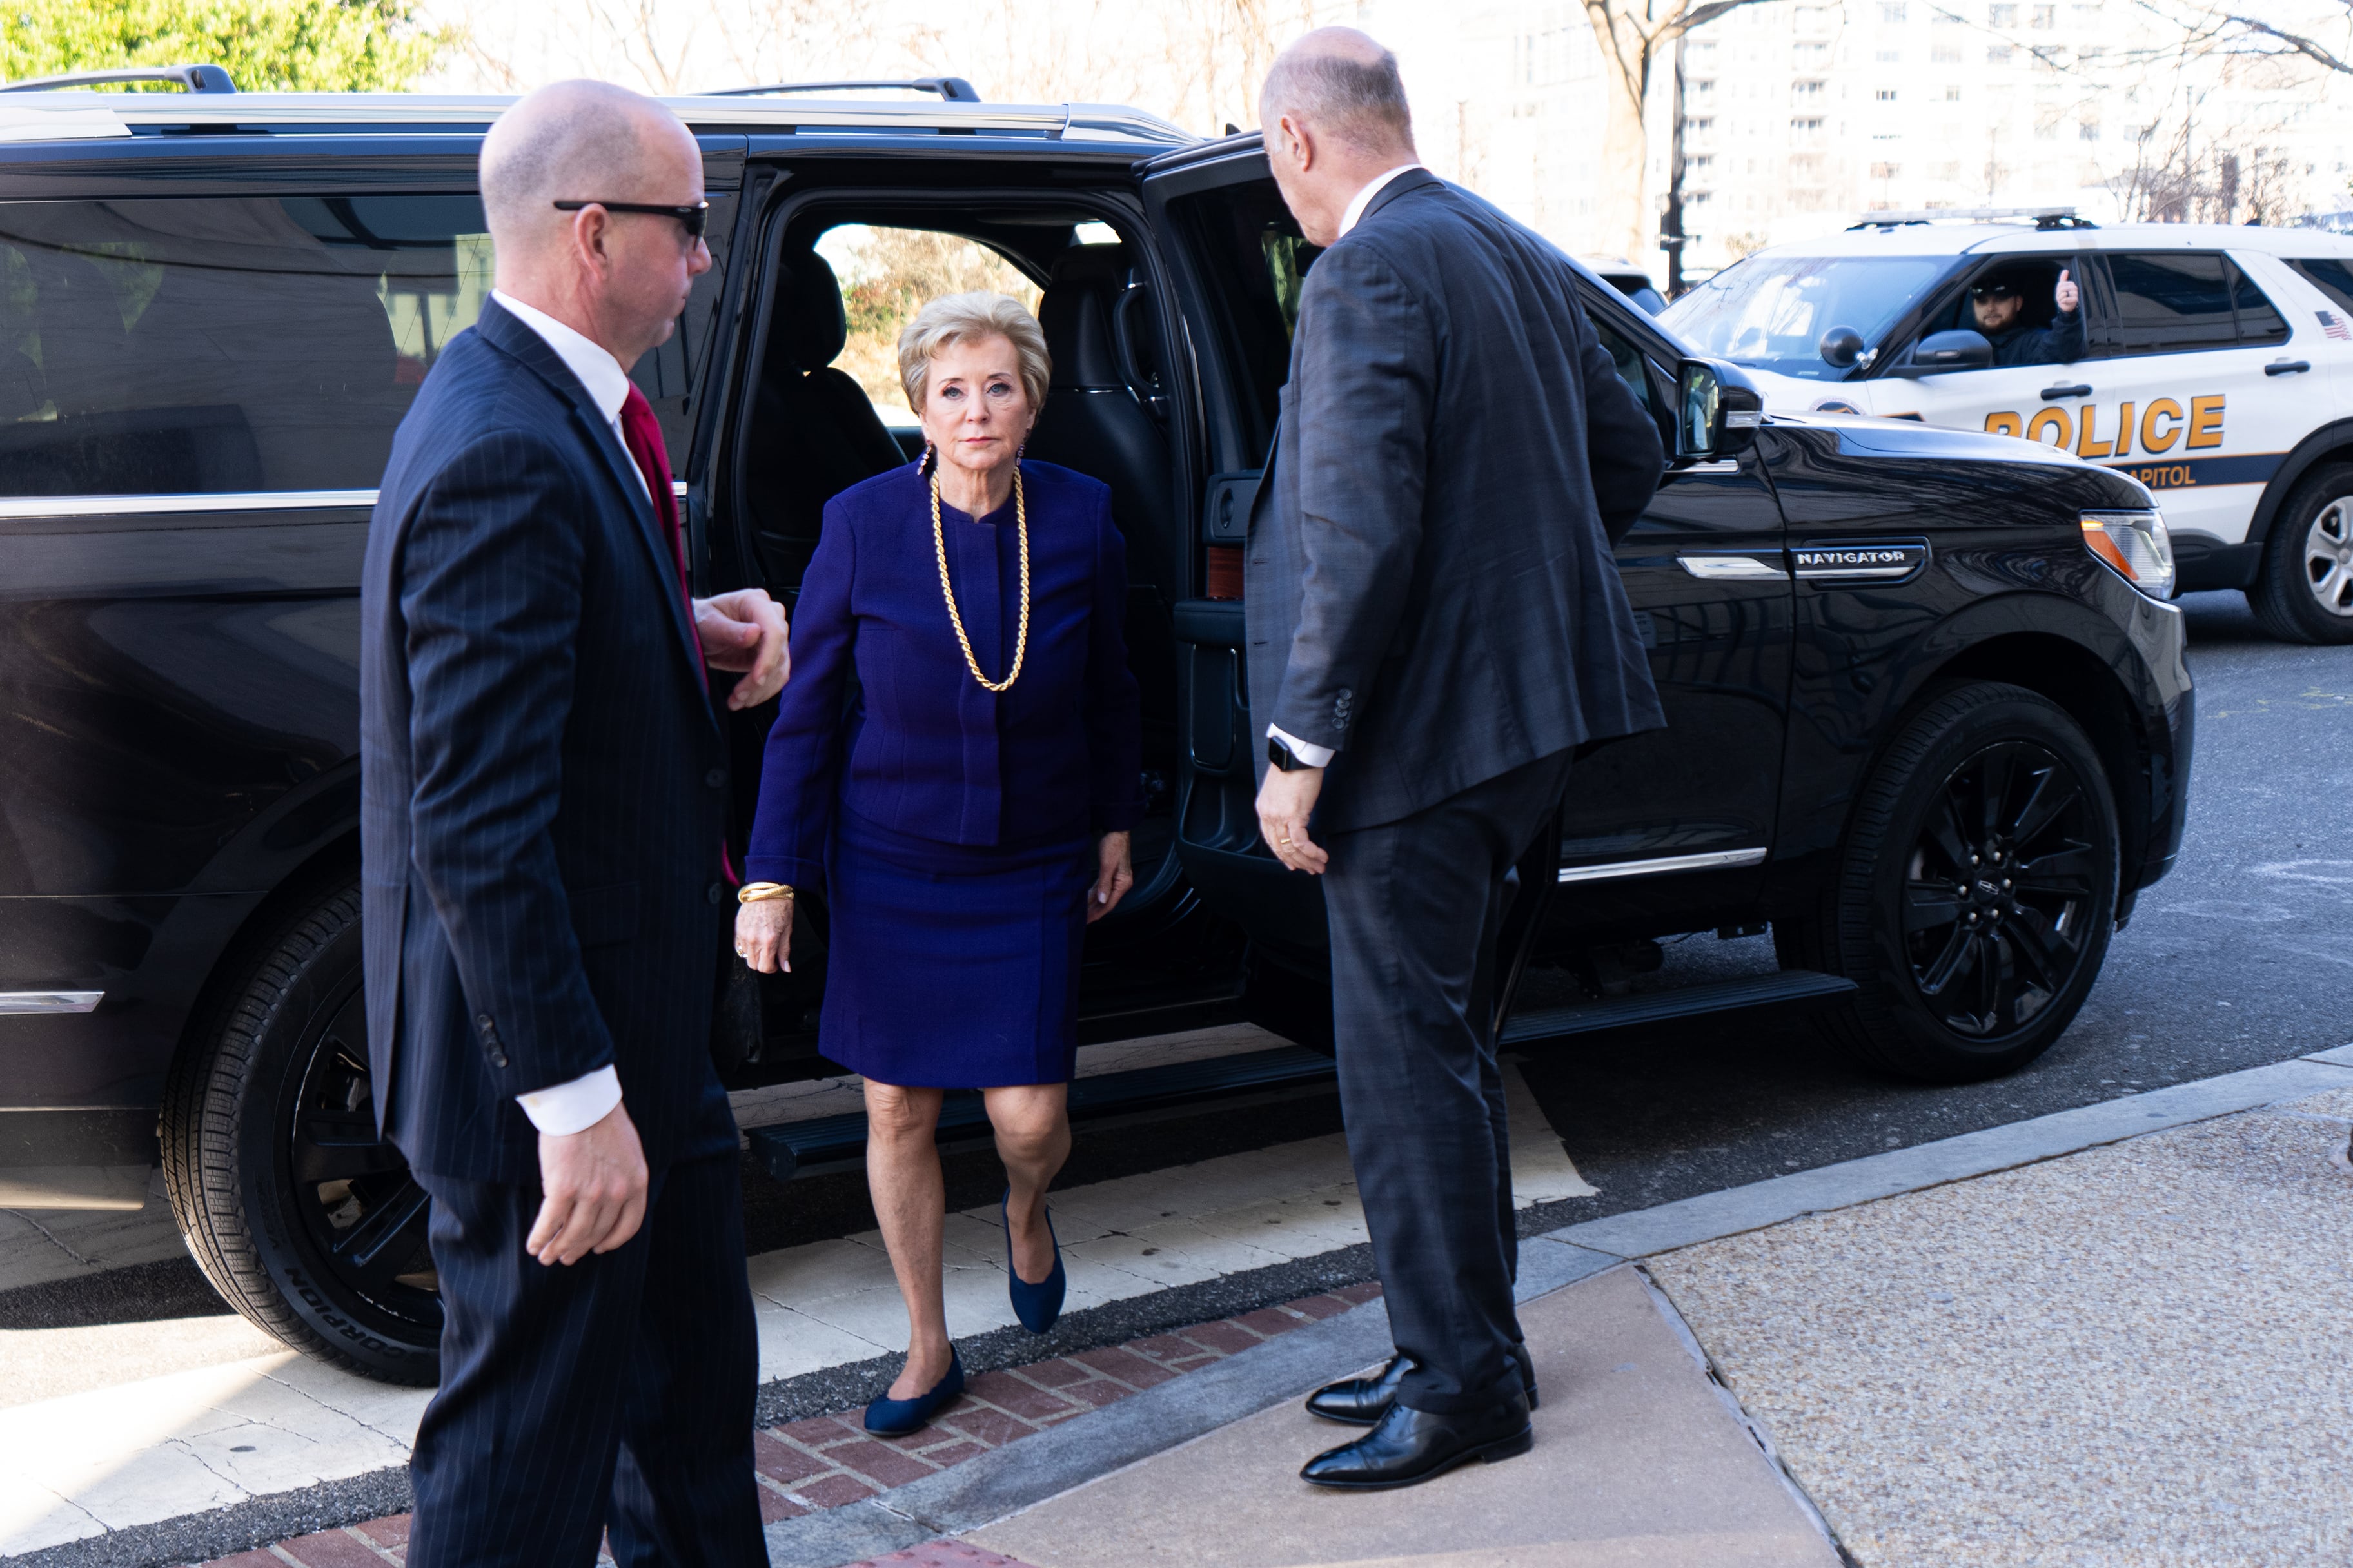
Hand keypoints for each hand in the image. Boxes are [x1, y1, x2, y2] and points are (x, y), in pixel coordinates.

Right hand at [526, 1099, 647, 1265]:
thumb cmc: (601, 1120)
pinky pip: (550, 1223)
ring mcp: (591, 1193)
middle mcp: (617, 1193)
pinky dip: (540, 1238)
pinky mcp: (563, 1189)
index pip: (628, 1225)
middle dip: (579, 1249)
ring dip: (558, 1249)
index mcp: (636, 1182)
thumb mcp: (628, 1151)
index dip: (612, 1241)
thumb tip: (609, 1201)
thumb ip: (622, 1178)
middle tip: (566, 1257)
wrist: (582, 1101)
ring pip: (573, 1233)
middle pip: (596, 1233)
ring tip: (547, 1256)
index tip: (599, 1248)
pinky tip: (534, 1246)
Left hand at [693, 588, 789, 708]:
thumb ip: (729, 629)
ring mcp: (772, 636)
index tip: (757, 679)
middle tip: (739, 695)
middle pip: (779, 653)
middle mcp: (770, 616)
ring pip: (780, 668)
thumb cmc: (700, 620)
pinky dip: (761, 691)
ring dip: (761, 690)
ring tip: (737, 700)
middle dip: (761, 680)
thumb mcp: (708, 623)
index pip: (774, 631)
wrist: (698, 631)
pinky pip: (775, 675)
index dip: (768, 657)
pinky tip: (744, 699)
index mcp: (756, 601)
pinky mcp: (770, 654)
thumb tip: (755, 633)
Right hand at [736, 896, 792, 972]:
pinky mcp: (737, 928)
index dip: (771, 968)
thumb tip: (785, 967)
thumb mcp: (788, 930)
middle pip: (753, 964)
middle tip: (770, 956)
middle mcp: (754, 939)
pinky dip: (746, 947)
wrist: (768, 889)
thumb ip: (784, 951)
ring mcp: (743, 934)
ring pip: (745, 956)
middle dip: (762, 963)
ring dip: (754, 955)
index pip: (765, 968)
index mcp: (768, 941)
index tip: (775, 964)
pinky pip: (738, 946)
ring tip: (762, 945)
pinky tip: (754, 940)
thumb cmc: (780, 906)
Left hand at [1088, 831, 1133, 922]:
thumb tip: (1102, 900)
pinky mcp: (1111, 874)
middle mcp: (1121, 884)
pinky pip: (1102, 888)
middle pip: (1106, 901)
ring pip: (1103, 896)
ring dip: (1093, 904)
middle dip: (1095, 911)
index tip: (1089, 920)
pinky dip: (1094, 894)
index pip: (1109, 903)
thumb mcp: (1107, 865)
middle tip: (1083, 920)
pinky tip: (1087, 899)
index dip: (1098, 913)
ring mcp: (1116, 880)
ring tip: (1083, 912)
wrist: (1116, 832)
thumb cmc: (1113, 846)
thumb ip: (1104, 884)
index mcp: (1123, 883)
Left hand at [1256, 765, 1327, 873]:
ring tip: (1319, 867)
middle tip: (1310, 870)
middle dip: (1296, 862)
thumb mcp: (1282, 789)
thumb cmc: (1293, 766)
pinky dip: (1312, 852)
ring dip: (1307, 861)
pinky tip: (1321, 856)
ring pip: (1291, 848)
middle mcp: (1268, 815)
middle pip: (1280, 848)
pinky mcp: (1293, 815)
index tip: (1292, 864)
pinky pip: (1301, 842)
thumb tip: (1293, 815)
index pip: (1270, 840)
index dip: (1282, 855)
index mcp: (1263, 809)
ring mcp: (1279, 816)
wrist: (1296, 754)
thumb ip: (1283, 804)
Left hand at [2055, 268, 2078, 314]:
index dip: (2058, 289)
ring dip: (2060, 298)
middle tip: (2061, 297)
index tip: (2060, 293)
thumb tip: (2065, 270)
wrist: (2066, 306)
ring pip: (2063, 294)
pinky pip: (2065, 299)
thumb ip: (2063, 279)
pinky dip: (2062, 301)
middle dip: (2058, 294)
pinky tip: (2064, 302)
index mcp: (2071, 284)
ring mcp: (2076, 294)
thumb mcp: (2062, 287)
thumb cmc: (2064, 296)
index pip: (2061, 284)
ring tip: (2063, 300)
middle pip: (2062, 288)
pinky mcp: (2075, 300)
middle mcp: (2075, 288)